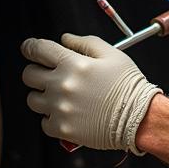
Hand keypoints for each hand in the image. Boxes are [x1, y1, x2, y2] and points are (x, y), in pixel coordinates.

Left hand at [21, 34, 161, 154]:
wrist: (139, 118)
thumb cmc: (128, 86)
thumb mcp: (112, 55)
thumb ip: (85, 42)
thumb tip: (65, 39)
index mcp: (72, 64)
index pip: (37, 49)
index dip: (30, 47)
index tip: (30, 49)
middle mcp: (61, 85)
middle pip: (29, 75)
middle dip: (37, 72)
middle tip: (50, 75)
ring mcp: (60, 108)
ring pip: (33, 99)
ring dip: (42, 96)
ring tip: (60, 97)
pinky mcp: (62, 128)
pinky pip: (44, 122)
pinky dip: (52, 118)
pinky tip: (67, 113)